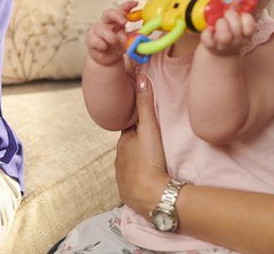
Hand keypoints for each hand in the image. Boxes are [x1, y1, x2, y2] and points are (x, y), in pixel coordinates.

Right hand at [86, 0, 137, 65]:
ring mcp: (96, 30)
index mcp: (115, 21)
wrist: (107, 60)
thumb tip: (146, 31)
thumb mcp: (128, 40)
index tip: (135, 3)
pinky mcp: (90, 40)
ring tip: (116, 44)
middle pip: (108, 13)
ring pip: (102, 29)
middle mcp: (105, 23)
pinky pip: (96, 40)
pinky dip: (102, 45)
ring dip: (111, 37)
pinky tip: (104, 48)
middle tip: (124, 22)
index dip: (127, 5)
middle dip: (117, 15)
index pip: (120, 10)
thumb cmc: (117, 47)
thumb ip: (134, 35)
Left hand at [115, 72, 170, 217]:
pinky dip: (139, 178)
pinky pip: (132, 181)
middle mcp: (119, 159)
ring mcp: (122, 177)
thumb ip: (146, 105)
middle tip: (154, 144)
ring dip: (139, 162)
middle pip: (130, 147)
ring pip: (131, 164)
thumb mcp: (150, 129)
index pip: (130, 129)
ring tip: (153, 162)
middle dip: (139, 144)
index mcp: (123, 142)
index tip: (147, 123)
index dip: (138, 125)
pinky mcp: (127, 192)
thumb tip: (140, 77)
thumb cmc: (150, 161)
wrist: (152, 197)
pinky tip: (149, 179)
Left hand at [199, 0, 256, 56]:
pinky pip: (208, 40)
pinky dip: (207, 32)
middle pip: (236, 28)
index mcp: (245, 34)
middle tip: (226, 14)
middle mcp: (236, 41)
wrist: (219, 51)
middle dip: (230, 16)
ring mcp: (224, 45)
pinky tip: (209, 28)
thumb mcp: (235, 22)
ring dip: (220, 24)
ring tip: (217, 22)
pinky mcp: (211, 47)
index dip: (245, 18)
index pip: (250, 27)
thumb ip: (237, 9)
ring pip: (224, 36)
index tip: (240, 14)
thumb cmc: (229, 32)